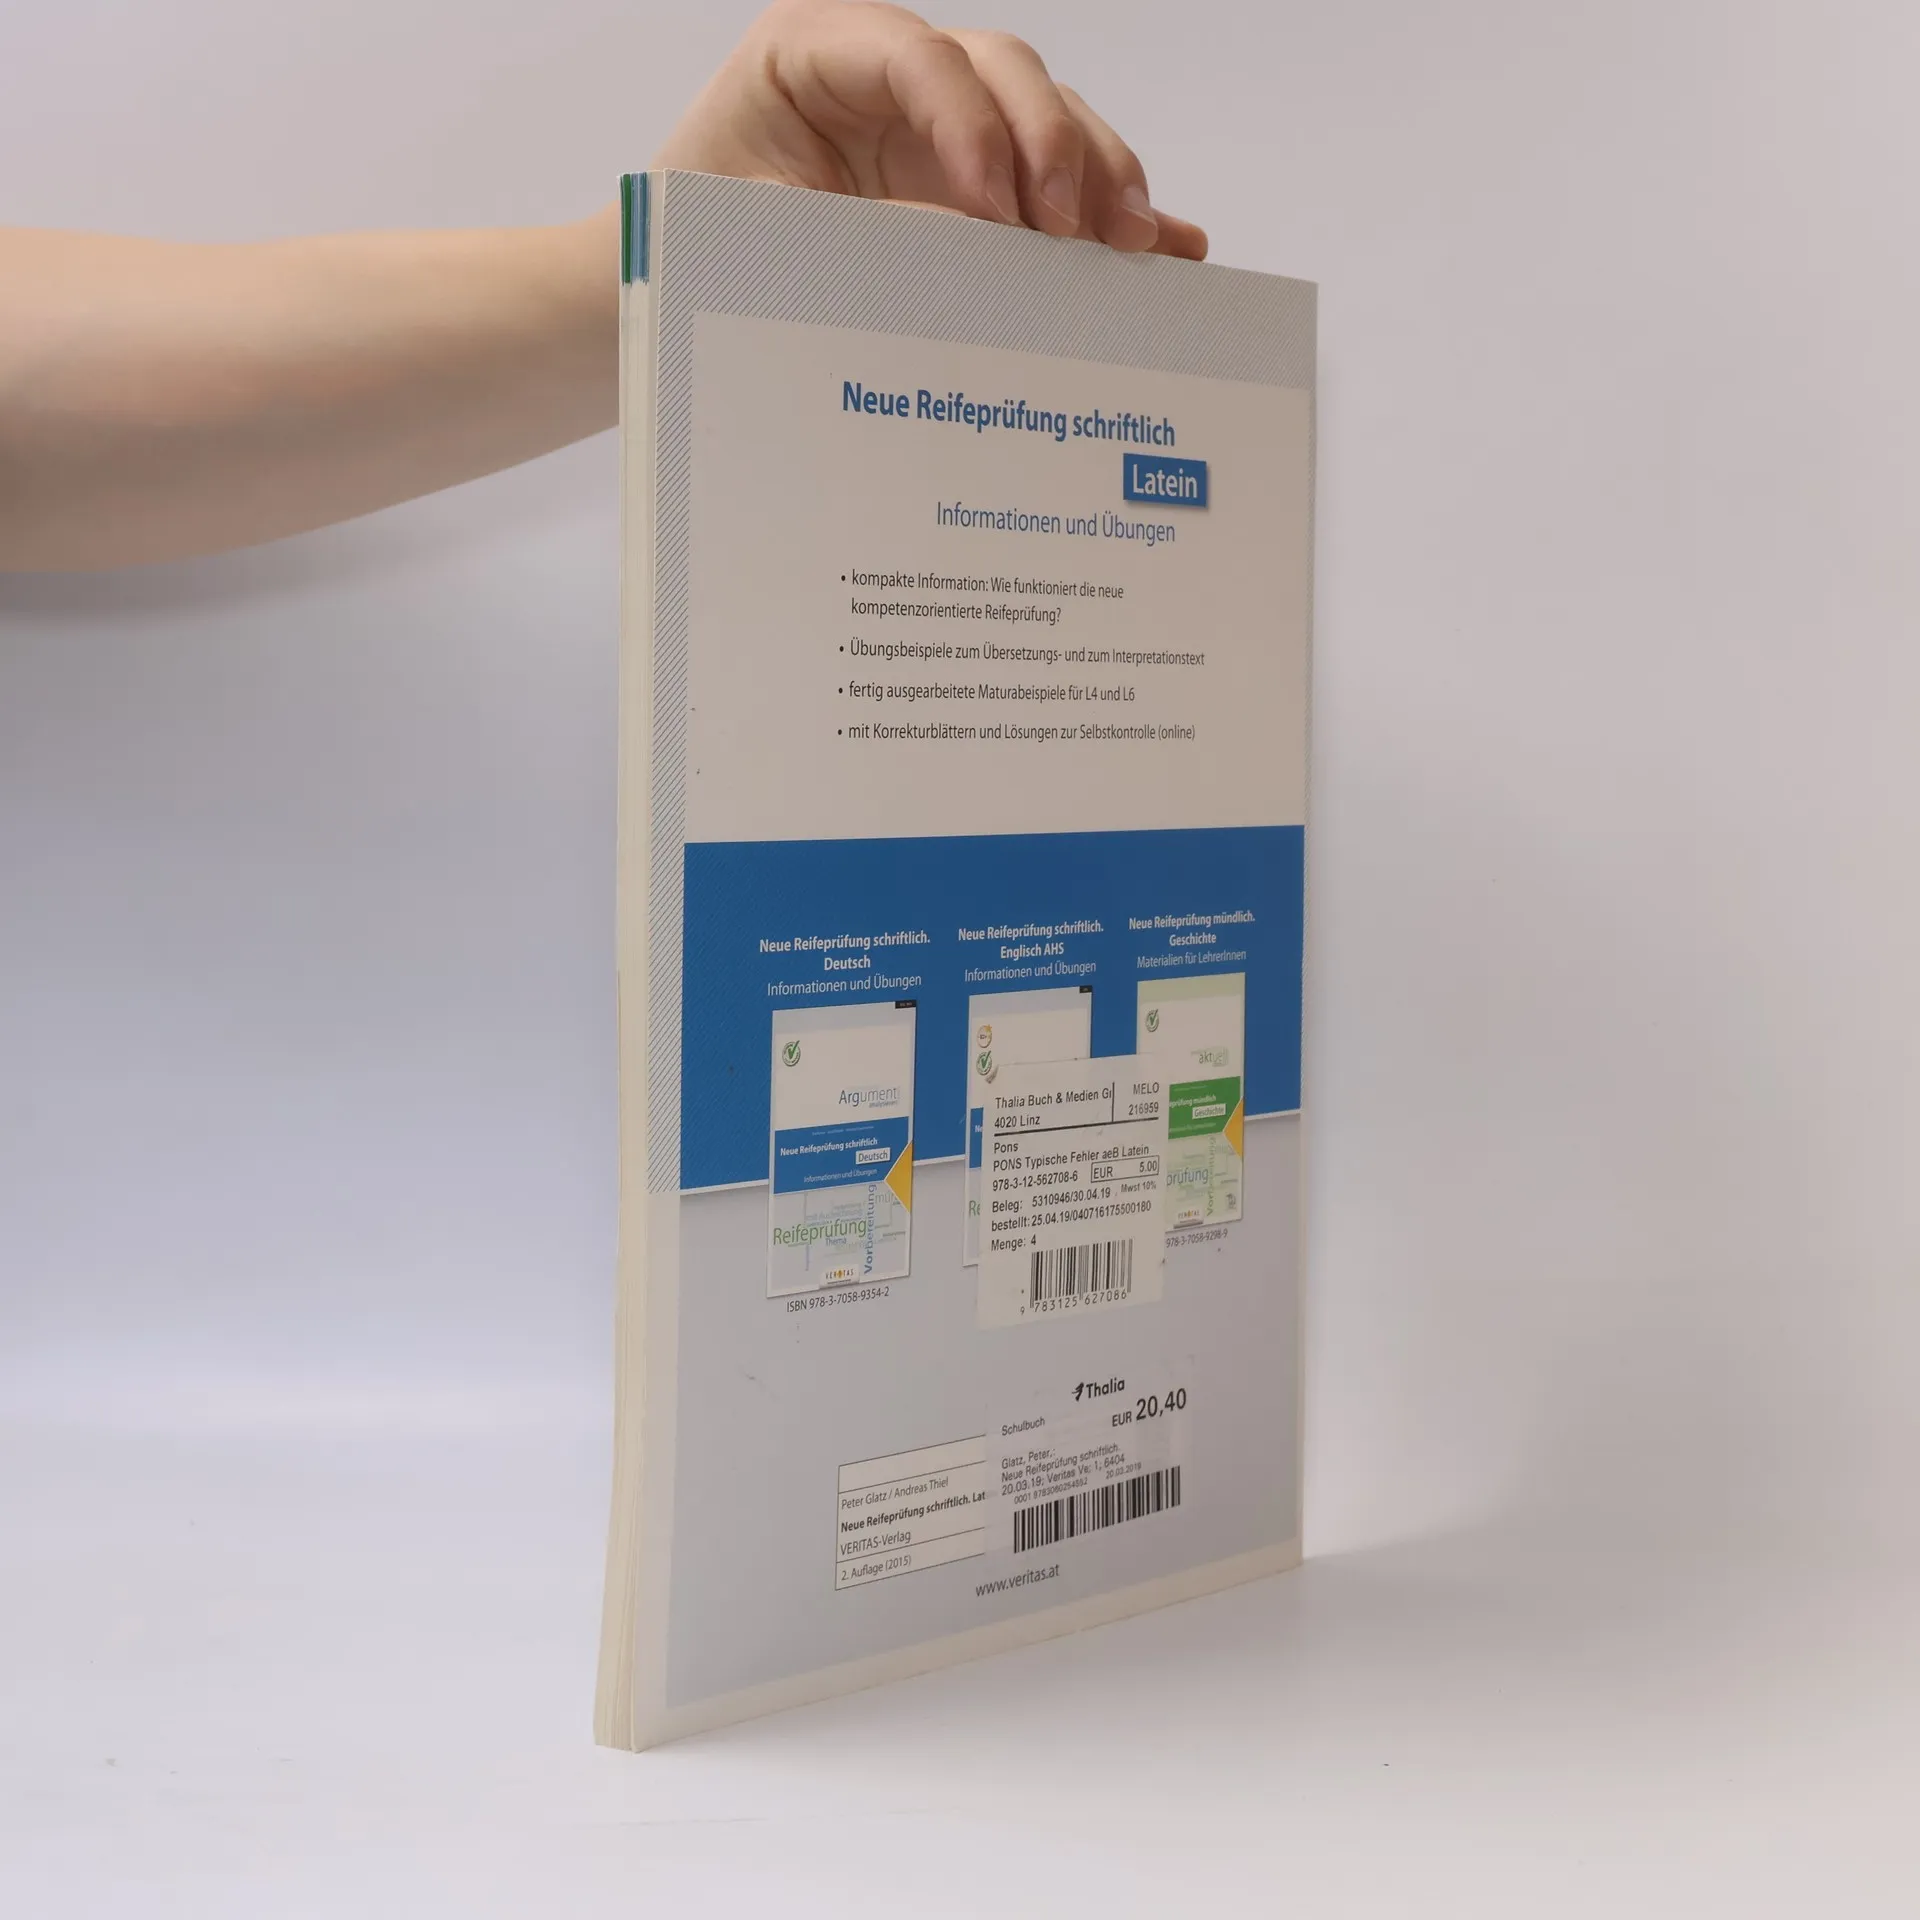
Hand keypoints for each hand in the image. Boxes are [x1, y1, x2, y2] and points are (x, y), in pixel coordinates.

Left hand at [654, 0, 1206, 259]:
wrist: (672, 299)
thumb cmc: (693, 256)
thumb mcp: (755, 243)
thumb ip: (855, 237)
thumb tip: (973, 253)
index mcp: (810, 58)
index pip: (915, 57)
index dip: (973, 124)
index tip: (999, 212)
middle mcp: (885, 79)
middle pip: (1001, 73)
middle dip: (1055, 146)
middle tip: (1080, 232)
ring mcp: (935, 130)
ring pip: (1042, 118)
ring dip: (1098, 177)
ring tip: (1133, 246)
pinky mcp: (969, 187)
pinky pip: (1051, 185)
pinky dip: (1104, 214)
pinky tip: (1164, 247)